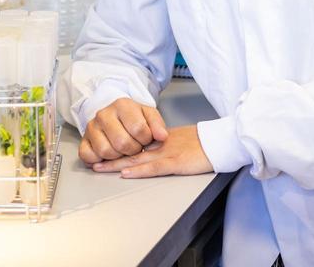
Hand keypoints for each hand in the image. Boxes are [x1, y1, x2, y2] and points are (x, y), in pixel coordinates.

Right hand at [78, 98, 168, 164]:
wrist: (113, 115)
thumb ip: (158, 125)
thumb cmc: (132, 118)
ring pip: (106, 151)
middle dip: (133, 150)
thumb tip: (162, 136)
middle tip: (135, 146)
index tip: (146, 138)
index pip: (138, 129)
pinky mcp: (83, 141)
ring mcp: (91, 128)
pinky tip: (109, 155)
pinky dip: (99, 161)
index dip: (146, 139)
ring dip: (118, 156)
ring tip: (123, 150)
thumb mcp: (149, 115)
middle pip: (122, 143)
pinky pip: (88, 156)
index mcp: (122, 105)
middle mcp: (104, 114)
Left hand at [90, 125, 212, 178]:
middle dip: (111, 157)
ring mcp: (167, 154)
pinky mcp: (176, 163)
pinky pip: (154, 167)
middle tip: (94, 162)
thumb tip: (150, 149)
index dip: (117, 150)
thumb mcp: (179, 140)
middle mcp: (159, 145)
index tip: (103, 153)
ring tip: (101, 168)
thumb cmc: (203, 142)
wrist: (219, 141)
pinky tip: (127, 173)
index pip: (134, 144)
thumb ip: (164, 144)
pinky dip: (139, 171)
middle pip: (131, 152)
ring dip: (118, 164)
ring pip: (137, 159)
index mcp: (160, 140)